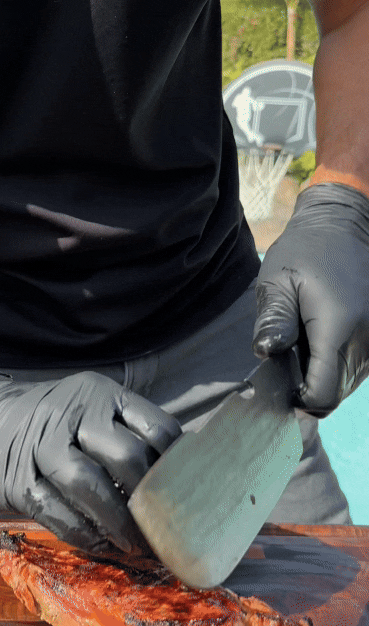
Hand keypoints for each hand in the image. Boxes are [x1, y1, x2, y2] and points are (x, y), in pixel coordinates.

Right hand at [0, 369, 180, 552]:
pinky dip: (83, 534)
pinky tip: (99, 544)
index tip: (185, 495)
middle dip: (150, 502)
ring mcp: (42, 445)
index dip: (177, 467)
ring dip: (118, 523)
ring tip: (134, 545)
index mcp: (100, 394)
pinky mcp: (17, 479)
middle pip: (126, 457)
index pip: (155, 427)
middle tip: (164, 531)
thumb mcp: (89, 406)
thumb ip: (126, 430)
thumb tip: (176, 475)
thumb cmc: (52, 420)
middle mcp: (72, 413)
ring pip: (90, 486)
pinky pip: (56, 513)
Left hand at [253, 183, 368, 415]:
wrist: (343, 225)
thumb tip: (266, 355)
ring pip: (350, 382)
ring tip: (301, 348)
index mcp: (338, 328)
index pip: (324, 392)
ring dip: (324, 377)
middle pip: (338, 393)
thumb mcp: (277, 281)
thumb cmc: (304, 252)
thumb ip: (274, 321)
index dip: (300, 400)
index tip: (280, 390)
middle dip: (309, 390)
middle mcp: (366, 339)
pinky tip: (318, 342)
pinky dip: (337, 365)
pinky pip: (359, 367)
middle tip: (286, 366)